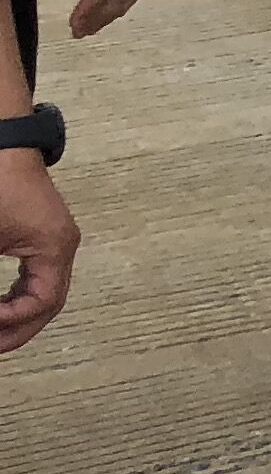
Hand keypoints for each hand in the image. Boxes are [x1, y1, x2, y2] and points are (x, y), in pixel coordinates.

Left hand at [0, 151, 76, 353]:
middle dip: (19, 329)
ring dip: (22, 314)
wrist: (3, 142)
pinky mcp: (42, 231)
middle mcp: (62, 244)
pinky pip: (39, 275)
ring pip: (47, 291)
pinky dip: (21, 296)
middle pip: (50, 302)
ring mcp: (55, 237)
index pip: (43, 301)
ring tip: (0, 331)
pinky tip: (3, 304)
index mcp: (54, 246)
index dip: (12, 320)